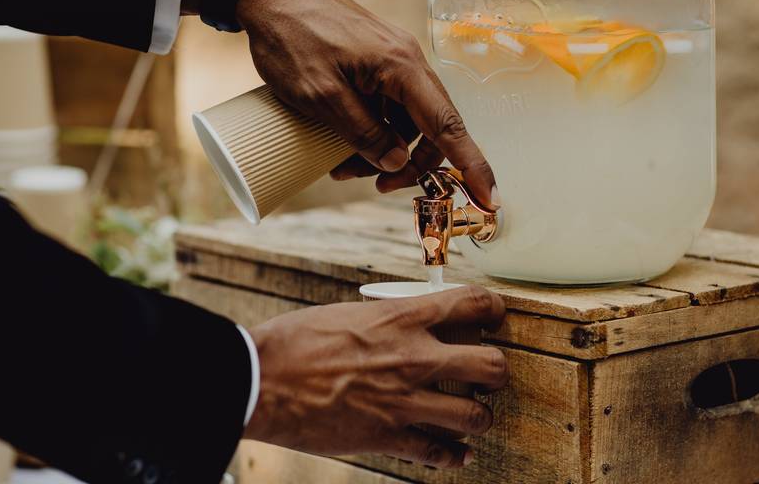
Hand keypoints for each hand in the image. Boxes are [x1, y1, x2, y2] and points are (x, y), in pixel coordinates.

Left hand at [234, 0, 498, 208]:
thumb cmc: (291, 39)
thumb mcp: (323, 97)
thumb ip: (364, 133)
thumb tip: (397, 164)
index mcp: (402, 68)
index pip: (449, 126)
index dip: (472, 166)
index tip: (489, 199)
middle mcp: (407, 62)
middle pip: (431, 128)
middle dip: (411, 165)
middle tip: (379, 188)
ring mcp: (391, 60)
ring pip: (406, 121)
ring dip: (384, 150)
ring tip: (343, 169)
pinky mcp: (374, 62)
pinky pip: (388, 106)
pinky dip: (373, 131)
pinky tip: (342, 146)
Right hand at [243, 286, 508, 467]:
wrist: (261, 380)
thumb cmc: (295, 341)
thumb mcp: (348, 314)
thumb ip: (386, 322)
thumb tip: (405, 326)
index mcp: (403, 318)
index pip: (473, 303)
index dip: (494, 309)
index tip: (494, 316)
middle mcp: (415, 358)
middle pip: (491, 365)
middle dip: (497, 370)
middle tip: (488, 372)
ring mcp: (405, 401)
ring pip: (476, 416)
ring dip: (479, 415)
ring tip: (472, 413)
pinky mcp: (388, 437)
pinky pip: (438, 453)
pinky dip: (453, 456)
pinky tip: (456, 454)